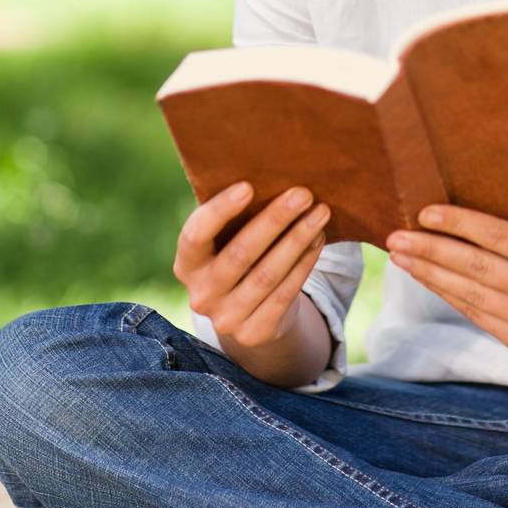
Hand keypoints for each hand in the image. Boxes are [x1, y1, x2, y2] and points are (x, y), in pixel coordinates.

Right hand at [172, 181, 330, 351]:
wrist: (247, 315)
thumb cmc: (236, 255)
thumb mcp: (224, 242)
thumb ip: (233, 218)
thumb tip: (270, 174)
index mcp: (186, 265)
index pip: (195, 235)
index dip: (219, 212)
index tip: (248, 186)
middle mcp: (201, 295)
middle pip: (240, 254)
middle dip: (275, 220)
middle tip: (302, 193)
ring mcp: (227, 319)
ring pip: (268, 274)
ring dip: (298, 240)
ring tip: (320, 212)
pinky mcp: (255, 333)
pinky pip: (285, 293)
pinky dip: (305, 263)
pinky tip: (319, 239)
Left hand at [385, 204, 507, 356]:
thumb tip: (454, 218)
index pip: (498, 236)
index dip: (458, 224)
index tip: (423, 213)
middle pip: (476, 268)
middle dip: (430, 251)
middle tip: (395, 237)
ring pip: (470, 295)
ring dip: (430, 275)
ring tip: (401, 257)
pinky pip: (476, 315)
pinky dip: (448, 294)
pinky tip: (427, 277)